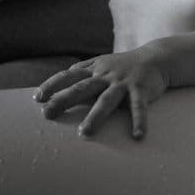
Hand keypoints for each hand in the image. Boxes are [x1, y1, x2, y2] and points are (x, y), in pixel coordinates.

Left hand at [34, 48, 168, 139]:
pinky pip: (139, 107)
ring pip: (106, 100)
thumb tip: (63, 76)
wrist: (156, 58)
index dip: (52, 85)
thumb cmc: (124, 64)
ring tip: (85, 133)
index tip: (38, 98)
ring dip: (95, 116)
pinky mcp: (142, 89)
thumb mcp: (102, 63)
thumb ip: (83, 69)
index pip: (68, 76)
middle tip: (47, 114)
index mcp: (94, 70)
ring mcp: (123, 82)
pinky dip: (139, 121)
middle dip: (63, 100)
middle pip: (81, 88)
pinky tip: (137, 136)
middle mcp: (106, 75)